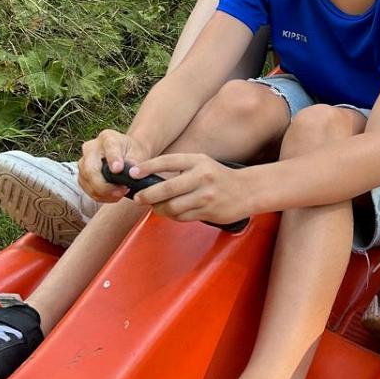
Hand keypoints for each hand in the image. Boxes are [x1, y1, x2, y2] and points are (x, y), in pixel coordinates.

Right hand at [78, 130, 151, 201]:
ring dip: (103, 193)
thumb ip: (134, 162)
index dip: (113, 159)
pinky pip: (87, 189)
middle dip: (105, 185)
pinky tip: (112, 196)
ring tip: (119, 194)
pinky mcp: (82, 175)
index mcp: (108, 138)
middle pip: (90, 169)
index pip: (109, 148)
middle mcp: (91, 148)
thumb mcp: (138, 153)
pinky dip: (100, 196)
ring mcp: (83, 161)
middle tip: (121, 191)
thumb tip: (130, 174)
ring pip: (86, 181)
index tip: (118, 169)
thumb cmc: (132, 152)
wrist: (126, 154)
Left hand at [131, 152, 256, 225]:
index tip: (132, 173)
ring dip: (160, 209)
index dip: (147, 167)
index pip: (167, 162)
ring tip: (155, 207)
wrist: (247, 191)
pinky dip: (173, 216)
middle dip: (147, 195)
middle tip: (138, 198)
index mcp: (198, 161)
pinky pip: (182, 217)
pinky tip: (172, 212)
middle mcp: (202, 177)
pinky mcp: (208, 212)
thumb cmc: (218, 177)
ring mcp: (206, 196)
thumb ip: (180, 169)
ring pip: (173, 206)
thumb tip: (149, 180)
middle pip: (166, 188)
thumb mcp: (202, 164)